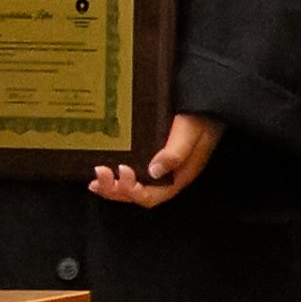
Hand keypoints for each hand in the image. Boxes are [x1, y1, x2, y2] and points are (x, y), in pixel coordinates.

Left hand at [90, 114, 222, 208]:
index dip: (135, 191)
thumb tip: (154, 171)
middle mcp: (166, 178)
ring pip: (131, 189)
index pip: (154, 196)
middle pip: (139, 195)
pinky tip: (100, 170)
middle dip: (116, 189)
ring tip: (96, 176)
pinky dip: (113, 178)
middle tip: (101, 172)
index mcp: (178, 176)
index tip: (123, 171)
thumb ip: (176, 152)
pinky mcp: (149, 159)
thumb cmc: (200, 119)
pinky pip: (129, 176)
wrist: (204, 105)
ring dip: (111, 187)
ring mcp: (157, 170)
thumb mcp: (190, 133)